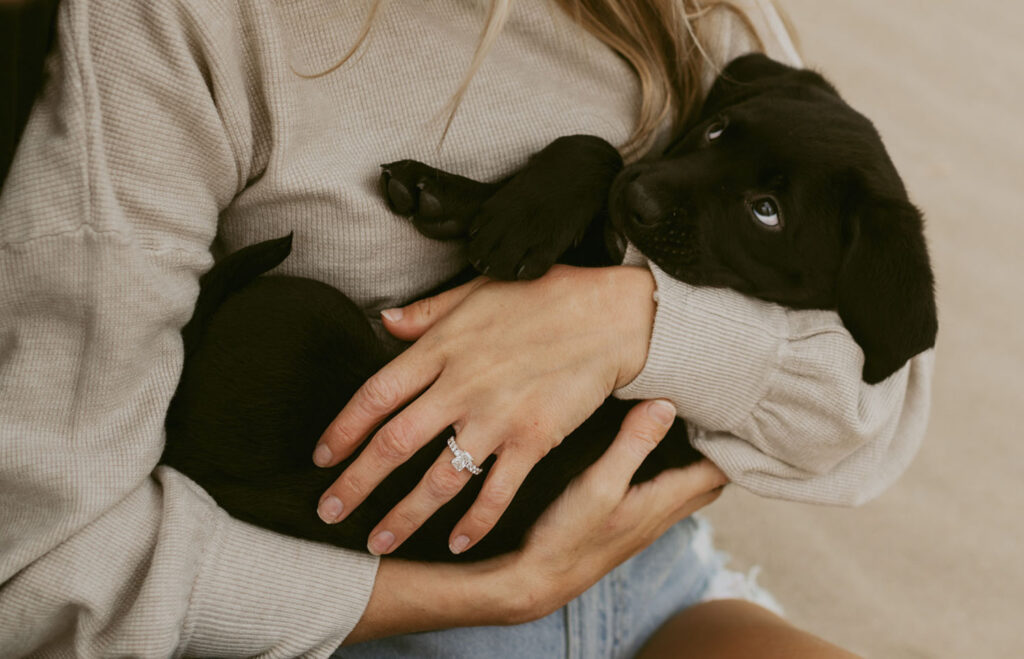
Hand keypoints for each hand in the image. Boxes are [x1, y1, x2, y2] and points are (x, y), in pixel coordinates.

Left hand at [313, 265, 655, 555]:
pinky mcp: (534, 440)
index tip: (322, 458)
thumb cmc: (545, 296)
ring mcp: (497, 418)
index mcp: (442, 349)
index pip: (375, 396)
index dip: (342, 430)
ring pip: (439, 478)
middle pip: (394, 445)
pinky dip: (475, 523)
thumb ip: (428, 312)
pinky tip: (456, 545)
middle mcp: (461, 387)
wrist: (611, 315)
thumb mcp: (477, 291)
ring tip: (379, 542)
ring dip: (405, 515)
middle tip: (328, 513)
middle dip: (356, 484)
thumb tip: (386, 321)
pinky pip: (497, 492)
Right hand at [343, 400, 727, 643]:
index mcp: (664, 500)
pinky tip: (650, 456)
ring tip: (692, 427)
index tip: (733, 409)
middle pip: (709, 480)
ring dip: (696, 461)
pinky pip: (663, 493)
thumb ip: (632, 444)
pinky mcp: (625, 524)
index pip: (718, 470)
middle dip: (719, 450)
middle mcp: (661, 514)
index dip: (731, 442)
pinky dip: (669, 471)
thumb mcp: (599, 483)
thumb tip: (667, 404)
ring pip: (686, 489)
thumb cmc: (567, 535)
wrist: (536, 580)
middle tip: (718, 414)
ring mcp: (643, 522)